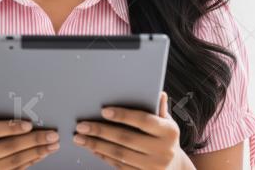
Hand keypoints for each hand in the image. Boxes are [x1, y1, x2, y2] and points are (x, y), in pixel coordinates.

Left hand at [72, 91, 194, 169]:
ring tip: (80, 137)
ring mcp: (153, 166)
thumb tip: (158, 92)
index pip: (144, 120)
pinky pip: (119, 166)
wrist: (174, 167)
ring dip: (96, 145)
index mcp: (169, 132)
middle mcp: (164, 151)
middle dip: (100, 131)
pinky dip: (103, 156)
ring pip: (119, 154)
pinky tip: (92, 148)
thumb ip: (158, 108)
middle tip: (82, 125)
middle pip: (126, 138)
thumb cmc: (165, 138)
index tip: (104, 111)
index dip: (123, 115)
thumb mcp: (166, 122)